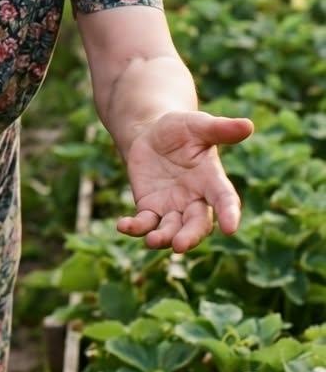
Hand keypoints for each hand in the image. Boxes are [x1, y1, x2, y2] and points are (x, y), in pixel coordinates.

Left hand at [117, 110, 253, 252]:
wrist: (152, 134)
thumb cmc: (181, 129)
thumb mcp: (198, 125)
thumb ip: (220, 129)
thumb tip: (249, 125)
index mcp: (212, 181)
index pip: (224, 200)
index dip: (229, 214)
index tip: (231, 228)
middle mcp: (195, 200)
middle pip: (197, 224)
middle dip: (190, 236)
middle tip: (179, 245)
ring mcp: (172, 207)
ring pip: (170, 230)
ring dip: (162, 238)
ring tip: (152, 241)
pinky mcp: (150, 207)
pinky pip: (144, 222)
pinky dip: (135, 227)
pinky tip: (123, 225)